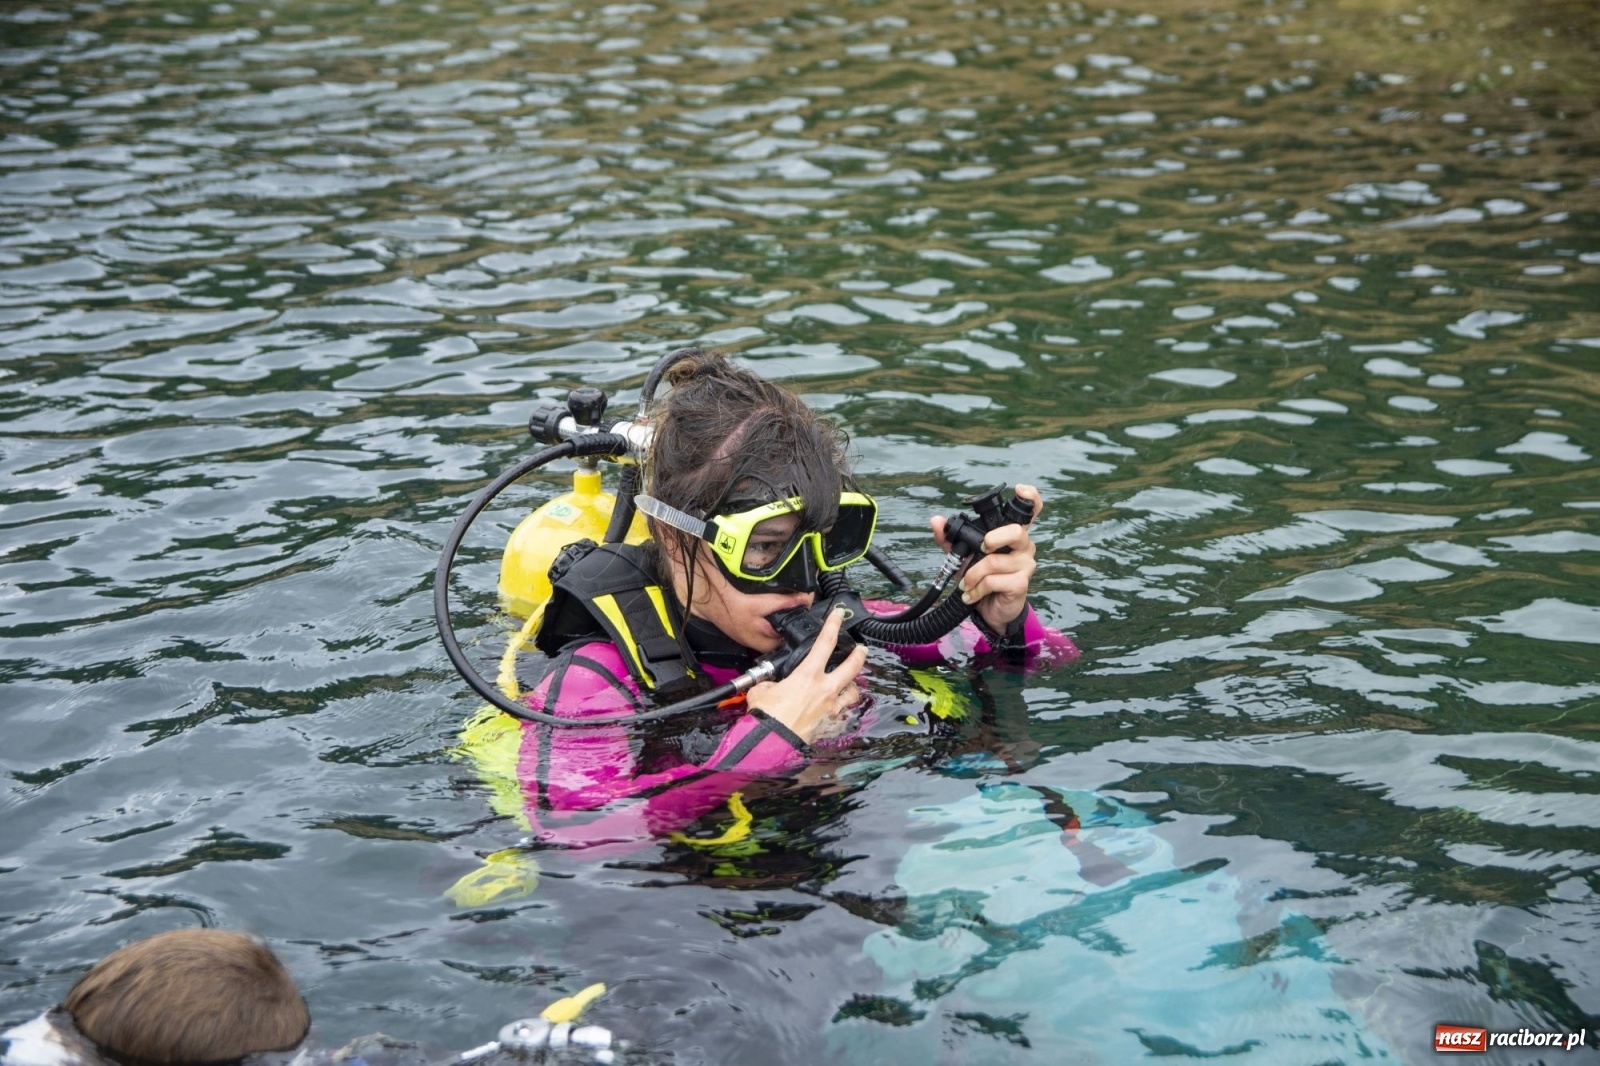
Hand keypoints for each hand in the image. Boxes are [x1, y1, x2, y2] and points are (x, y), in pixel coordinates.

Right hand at [746, 606, 866, 743]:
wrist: (772, 742)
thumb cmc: (766, 716)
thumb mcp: (763, 691)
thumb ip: (772, 684)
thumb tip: (773, 686)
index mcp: (808, 675)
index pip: (825, 643)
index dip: (833, 625)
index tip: (839, 615)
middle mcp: (825, 689)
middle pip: (852, 666)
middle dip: (859, 655)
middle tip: (862, 649)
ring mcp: (830, 708)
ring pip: (852, 692)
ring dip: (852, 686)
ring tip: (849, 684)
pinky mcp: (830, 724)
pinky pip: (842, 714)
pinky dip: (842, 710)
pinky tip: (836, 710)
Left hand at [930, 483, 1041, 633]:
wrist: (987, 609)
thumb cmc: (980, 576)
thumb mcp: (962, 555)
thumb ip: (950, 538)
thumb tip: (936, 521)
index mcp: (1013, 533)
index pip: (1031, 511)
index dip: (1030, 497)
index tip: (1019, 488)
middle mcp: (1024, 546)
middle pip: (1015, 532)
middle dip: (992, 538)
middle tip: (981, 549)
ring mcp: (1025, 565)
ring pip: (994, 561)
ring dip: (972, 574)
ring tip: (966, 584)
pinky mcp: (1021, 584)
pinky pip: (994, 581)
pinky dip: (977, 589)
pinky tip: (972, 594)